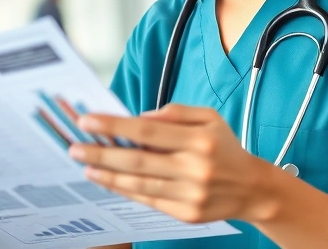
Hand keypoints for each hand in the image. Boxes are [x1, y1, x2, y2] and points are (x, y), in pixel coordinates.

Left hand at [69, 104, 274, 223]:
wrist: (252, 189)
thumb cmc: (224, 148)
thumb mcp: (209, 117)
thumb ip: (176, 112)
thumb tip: (141, 116)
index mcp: (200, 139)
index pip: (148, 131)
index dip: (115, 125)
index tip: (87, 120)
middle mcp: (195, 168)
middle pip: (138, 160)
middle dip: (102, 152)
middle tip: (74, 146)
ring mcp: (191, 194)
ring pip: (139, 184)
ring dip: (107, 174)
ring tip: (84, 164)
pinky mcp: (186, 214)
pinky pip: (147, 200)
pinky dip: (123, 190)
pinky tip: (106, 179)